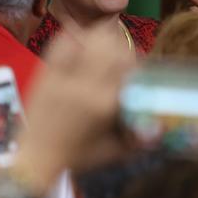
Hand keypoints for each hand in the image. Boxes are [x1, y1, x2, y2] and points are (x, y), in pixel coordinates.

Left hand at [11, 27, 135, 196]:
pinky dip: (75, 38)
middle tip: (123, 60)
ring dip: (103, 41)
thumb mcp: (114, 152)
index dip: (139, 65)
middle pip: (114, 47)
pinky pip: (62, 42)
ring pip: (91, 39)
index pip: (131, 68)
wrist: (35, 159)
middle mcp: (86, 85)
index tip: (139, 70)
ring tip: (104, 51)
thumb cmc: (77, 157)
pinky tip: (81, 46)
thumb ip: (141, 140)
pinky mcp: (47, 72)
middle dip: (124, 50)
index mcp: (105, 103)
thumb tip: (162, 125)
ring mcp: (64, 76)